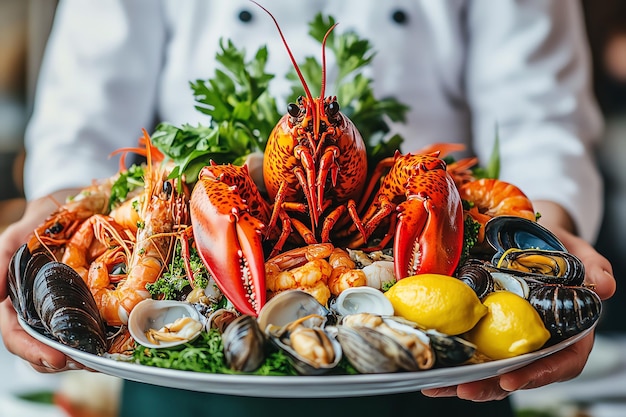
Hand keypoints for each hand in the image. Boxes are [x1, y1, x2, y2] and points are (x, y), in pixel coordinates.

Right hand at [0, 190, 86, 372]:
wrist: (79, 205)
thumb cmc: (47, 217)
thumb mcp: (24, 229)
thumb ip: (4, 254)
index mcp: (18, 298)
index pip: (16, 334)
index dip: (31, 351)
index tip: (55, 358)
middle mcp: (40, 309)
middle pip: (40, 348)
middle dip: (58, 361)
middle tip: (83, 362)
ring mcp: (65, 309)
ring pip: (65, 345)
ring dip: (80, 358)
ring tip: (99, 359)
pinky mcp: (90, 305)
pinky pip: (91, 331)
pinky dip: (98, 343)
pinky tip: (113, 348)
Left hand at [422, 202, 614, 400]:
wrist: (533, 236)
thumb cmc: (559, 248)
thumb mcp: (580, 254)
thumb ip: (594, 269)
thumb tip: (602, 286)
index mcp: (570, 332)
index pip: (560, 362)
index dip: (538, 374)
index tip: (511, 379)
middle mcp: (539, 341)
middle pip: (518, 372)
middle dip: (489, 385)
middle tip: (464, 388)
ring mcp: (510, 336)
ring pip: (491, 367)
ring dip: (464, 379)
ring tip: (437, 384)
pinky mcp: (487, 328)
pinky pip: (472, 347)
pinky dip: (453, 359)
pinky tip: (431, 365)